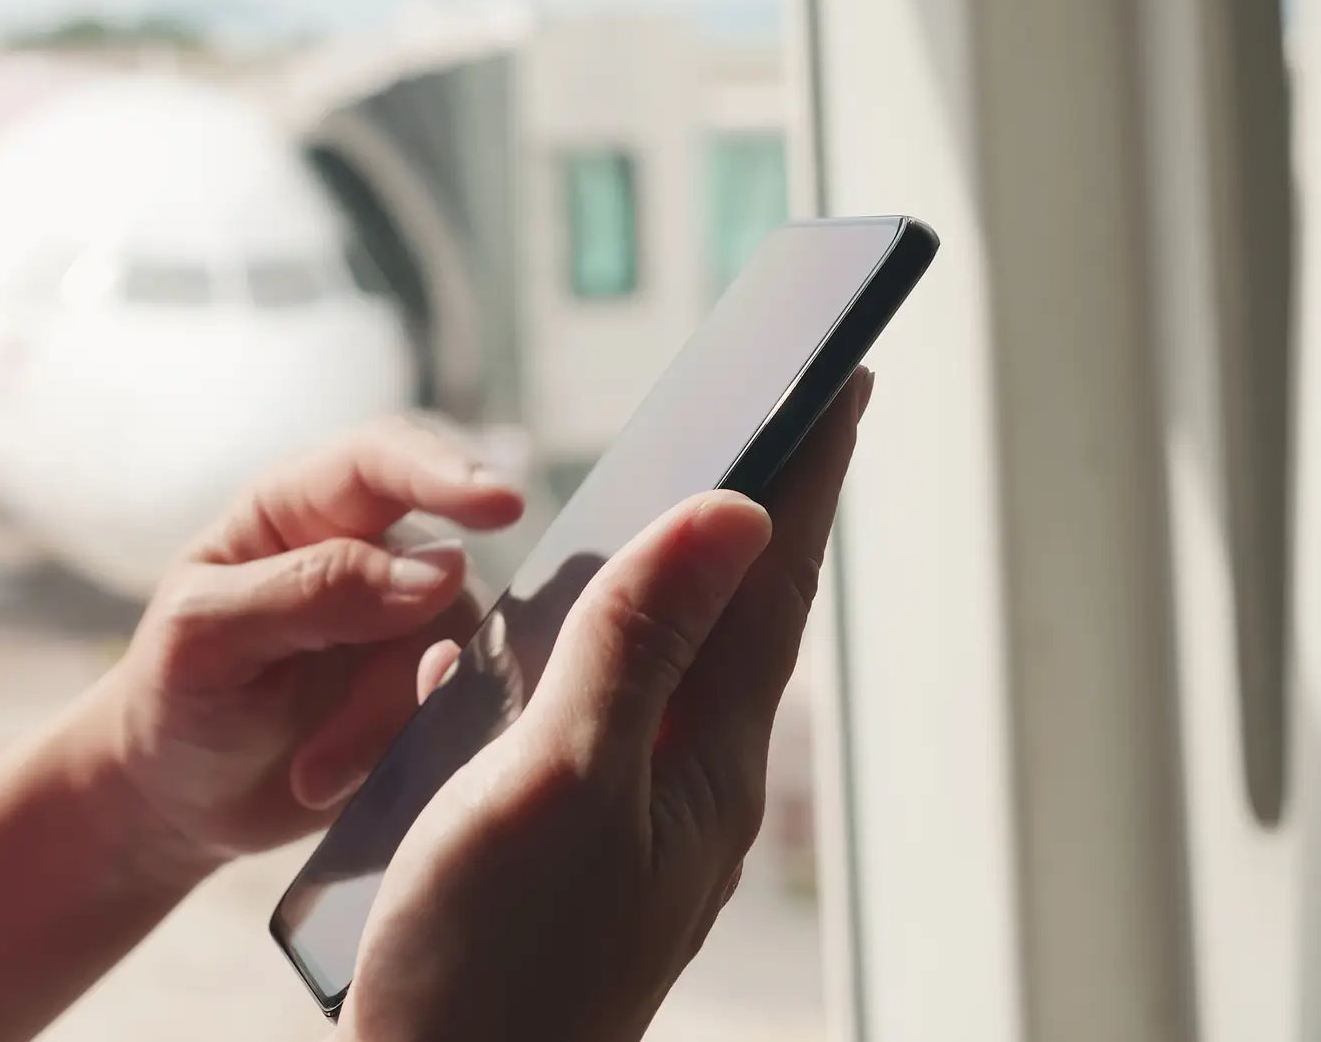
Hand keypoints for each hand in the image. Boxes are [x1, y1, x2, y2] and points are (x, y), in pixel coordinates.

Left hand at [89, 417, 526, 871]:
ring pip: (454, 653)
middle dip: (401, 665)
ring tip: (311, 776)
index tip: (501, 506)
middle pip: (439, 576)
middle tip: (339, 744)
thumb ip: (310, 590)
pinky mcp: (427, 696)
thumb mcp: (206, 635)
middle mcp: (368, 554)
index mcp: (299, 508)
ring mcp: (404, 629)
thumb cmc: (173, 696)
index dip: (444, 472)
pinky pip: (465, 707)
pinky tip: (341, 784)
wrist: (177, 801)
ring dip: (389, 724)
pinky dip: (413, 752)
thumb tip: (445, 571)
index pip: (383, 460)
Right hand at [338, 370, 870, 1041]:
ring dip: (667, 578)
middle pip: (731, 616)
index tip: (843, 374)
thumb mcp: (563, 783)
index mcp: (703, 757)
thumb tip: (732, 513)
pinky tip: (529, 653)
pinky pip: (590, 721)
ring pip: (659, 666)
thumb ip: (638, 645)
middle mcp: (685, 781)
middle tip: (782, 420)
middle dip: (752, 510)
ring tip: (683, 510)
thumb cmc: (492, 960)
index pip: (769, 582)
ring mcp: (631, 818)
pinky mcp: (570, 845)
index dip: (803, 469)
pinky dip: (574, 658)